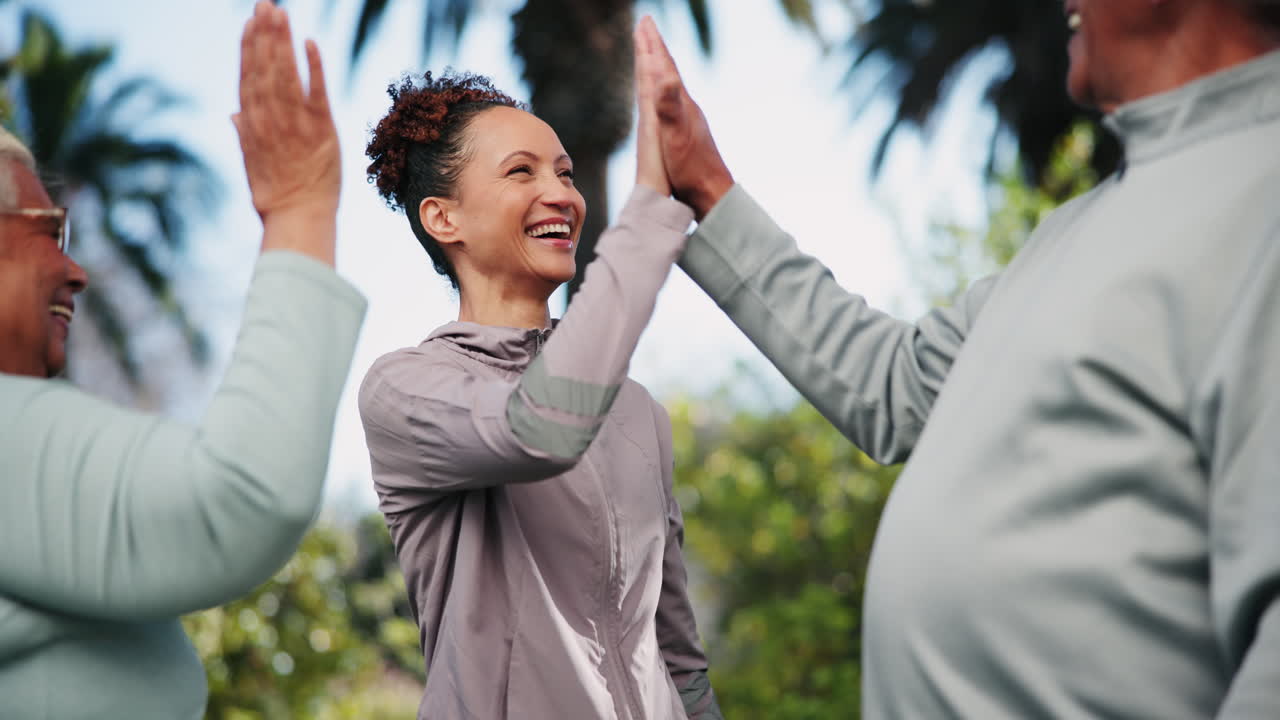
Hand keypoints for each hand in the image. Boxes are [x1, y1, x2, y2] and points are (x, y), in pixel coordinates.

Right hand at [234, 2, 338, 225]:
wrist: (299, 218)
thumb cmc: (276, 196)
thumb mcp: (253, 165)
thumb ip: (244, 135)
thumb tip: (233, 113)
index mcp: (252, 125)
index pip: (248, 78)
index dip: (248, 49)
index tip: (249, 23)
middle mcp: (270, 119)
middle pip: (264, 69)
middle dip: (264, 34)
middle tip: (266, 5)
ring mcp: (295, 122)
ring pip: (286, 74)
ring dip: (282, 42)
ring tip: (280, 13)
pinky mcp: (322, 129)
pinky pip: (317, 92)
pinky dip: (314, 67)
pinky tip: (310, 43)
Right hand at [635, 17, 732, 218]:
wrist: (711, 192)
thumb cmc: (691, 169)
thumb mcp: (675, 137)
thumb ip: (669, 107)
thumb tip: (664, 76)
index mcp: (681, 104)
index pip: (664, 67)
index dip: (652, 44)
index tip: (643, 21)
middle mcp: (685, 107)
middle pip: (667, 69)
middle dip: (655, 46)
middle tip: (645, 25)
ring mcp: (687, 119)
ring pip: (669, 84)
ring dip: (659, 65)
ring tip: (651, 54)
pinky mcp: (686, 133)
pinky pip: (670, 101)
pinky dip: (663, 89)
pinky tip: (665, 96)